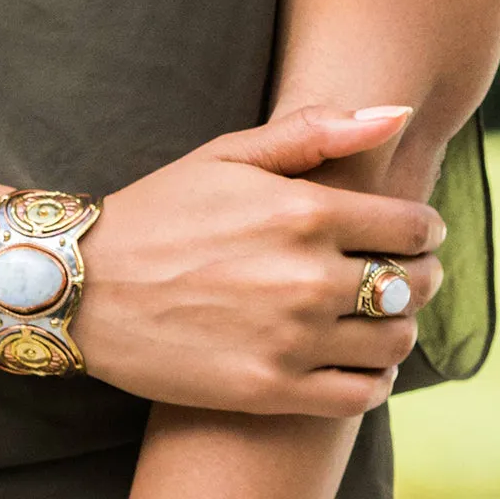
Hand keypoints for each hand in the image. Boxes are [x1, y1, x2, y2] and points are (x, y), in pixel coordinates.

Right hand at [71, 105, 444, 417]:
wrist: (84, 284)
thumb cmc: (157, 212)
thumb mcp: (226, 155)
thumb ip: (314, 132)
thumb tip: (395, 114)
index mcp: (301, 211)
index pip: (413, 226)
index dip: (422, 227)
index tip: (408, 230)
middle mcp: (306, 277)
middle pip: (415, 284)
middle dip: (417, 272)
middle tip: (391, 269)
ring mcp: (290, 339)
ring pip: (396, 340)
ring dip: (395, 323)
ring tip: (367, 311)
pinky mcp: (271, 389)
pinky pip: (363, 393)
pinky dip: (373, 376)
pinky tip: (349, 355)